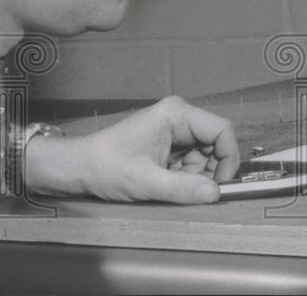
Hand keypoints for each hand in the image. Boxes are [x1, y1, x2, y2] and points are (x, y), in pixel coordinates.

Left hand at [26, 96, 240, 203]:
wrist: (78, 168)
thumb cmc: (105, 166)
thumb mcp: (145, 181)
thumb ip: (182, 188)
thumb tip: (215, 194)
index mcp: (176, 114)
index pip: (221, 130)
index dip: (228, 157)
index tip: (221, 184)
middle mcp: (179, 118)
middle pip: (215, 144)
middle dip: (210, 170)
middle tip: (195, 191)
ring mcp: (175, 131)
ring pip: (205, 155)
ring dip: (197, 176)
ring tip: (172, 187)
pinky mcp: (170, 144)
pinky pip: (192, 161)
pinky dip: (186, 177)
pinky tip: (167, 184)